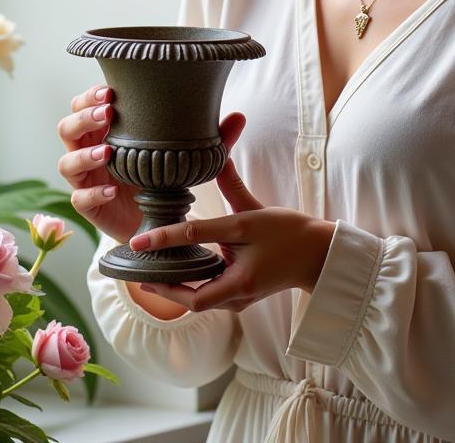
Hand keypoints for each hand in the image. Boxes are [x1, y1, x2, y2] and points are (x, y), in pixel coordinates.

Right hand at [57, 84, 246, 244]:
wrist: (161, 224)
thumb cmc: (167, 179)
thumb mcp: (192, 157)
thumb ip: (214, 139)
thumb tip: (240, 116)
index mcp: (107, 130)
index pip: (84, 104)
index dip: (90, 95)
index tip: (110, 91)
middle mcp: (90, 151)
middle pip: (68, 127)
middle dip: (83, 117)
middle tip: (107, 112)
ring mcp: (86, 180)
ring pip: (66, 161)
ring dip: (85, 154)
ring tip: (108, 151)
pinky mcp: (89, 208)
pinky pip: (80, 199)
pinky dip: (95, 194)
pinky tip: (113, 190)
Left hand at [128, 157, 335, 312]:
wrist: (317, 257)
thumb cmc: (289, 233)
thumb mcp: (256, 210)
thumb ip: (232, 185)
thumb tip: (217, 153)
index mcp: (243, 263)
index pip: (196, 245)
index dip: (164, 240)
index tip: (138, 240)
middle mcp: (238, 290)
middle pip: (191, 298)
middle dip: (162, 287)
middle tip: (137, 272)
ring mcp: (239, 299)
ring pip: (198, 301)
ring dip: (173, 290)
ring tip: (148, 273)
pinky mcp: (240, 298)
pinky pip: (207, 298)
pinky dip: (188, 288)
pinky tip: (175, 274)